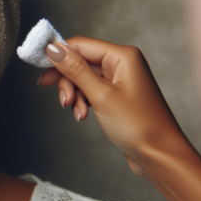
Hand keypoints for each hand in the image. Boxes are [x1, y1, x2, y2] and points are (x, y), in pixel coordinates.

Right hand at [37, 36, 183, 168]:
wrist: (160, 155)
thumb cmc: (139, 125)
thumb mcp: (101, 95)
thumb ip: (75, 69)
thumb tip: (53, 48)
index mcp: (122, 56)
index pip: (80, 45)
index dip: (58, 56)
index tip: (41, 71)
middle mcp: (122, 63)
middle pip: (79, 61)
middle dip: (67, 81)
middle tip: (62, 100)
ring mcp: (120, 80)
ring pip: (83, 78)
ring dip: (74, 95)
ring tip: (76, 113)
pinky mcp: (117, 95)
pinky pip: (91, 91)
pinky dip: (83, 102)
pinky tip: (83, 115)